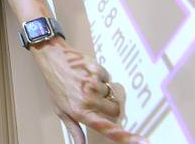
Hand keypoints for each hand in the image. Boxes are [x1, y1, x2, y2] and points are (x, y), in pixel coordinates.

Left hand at [33, 39, 147, 142]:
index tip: (143, 142)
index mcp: (80, 112)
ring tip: (86, 84)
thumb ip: (74, 130)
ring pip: (111, 93)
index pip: (107, 128)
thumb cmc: (56, 85)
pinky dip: (101, 77)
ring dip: (103, 90)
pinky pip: (108, 78)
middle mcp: (88, 99)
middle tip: (94, 100)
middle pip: (116, 110)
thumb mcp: (61, 110)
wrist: (51, 58)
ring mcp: (93, 83)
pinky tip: (87, 74)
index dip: (126, 137)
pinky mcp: (97, 69)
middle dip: (109, 107)